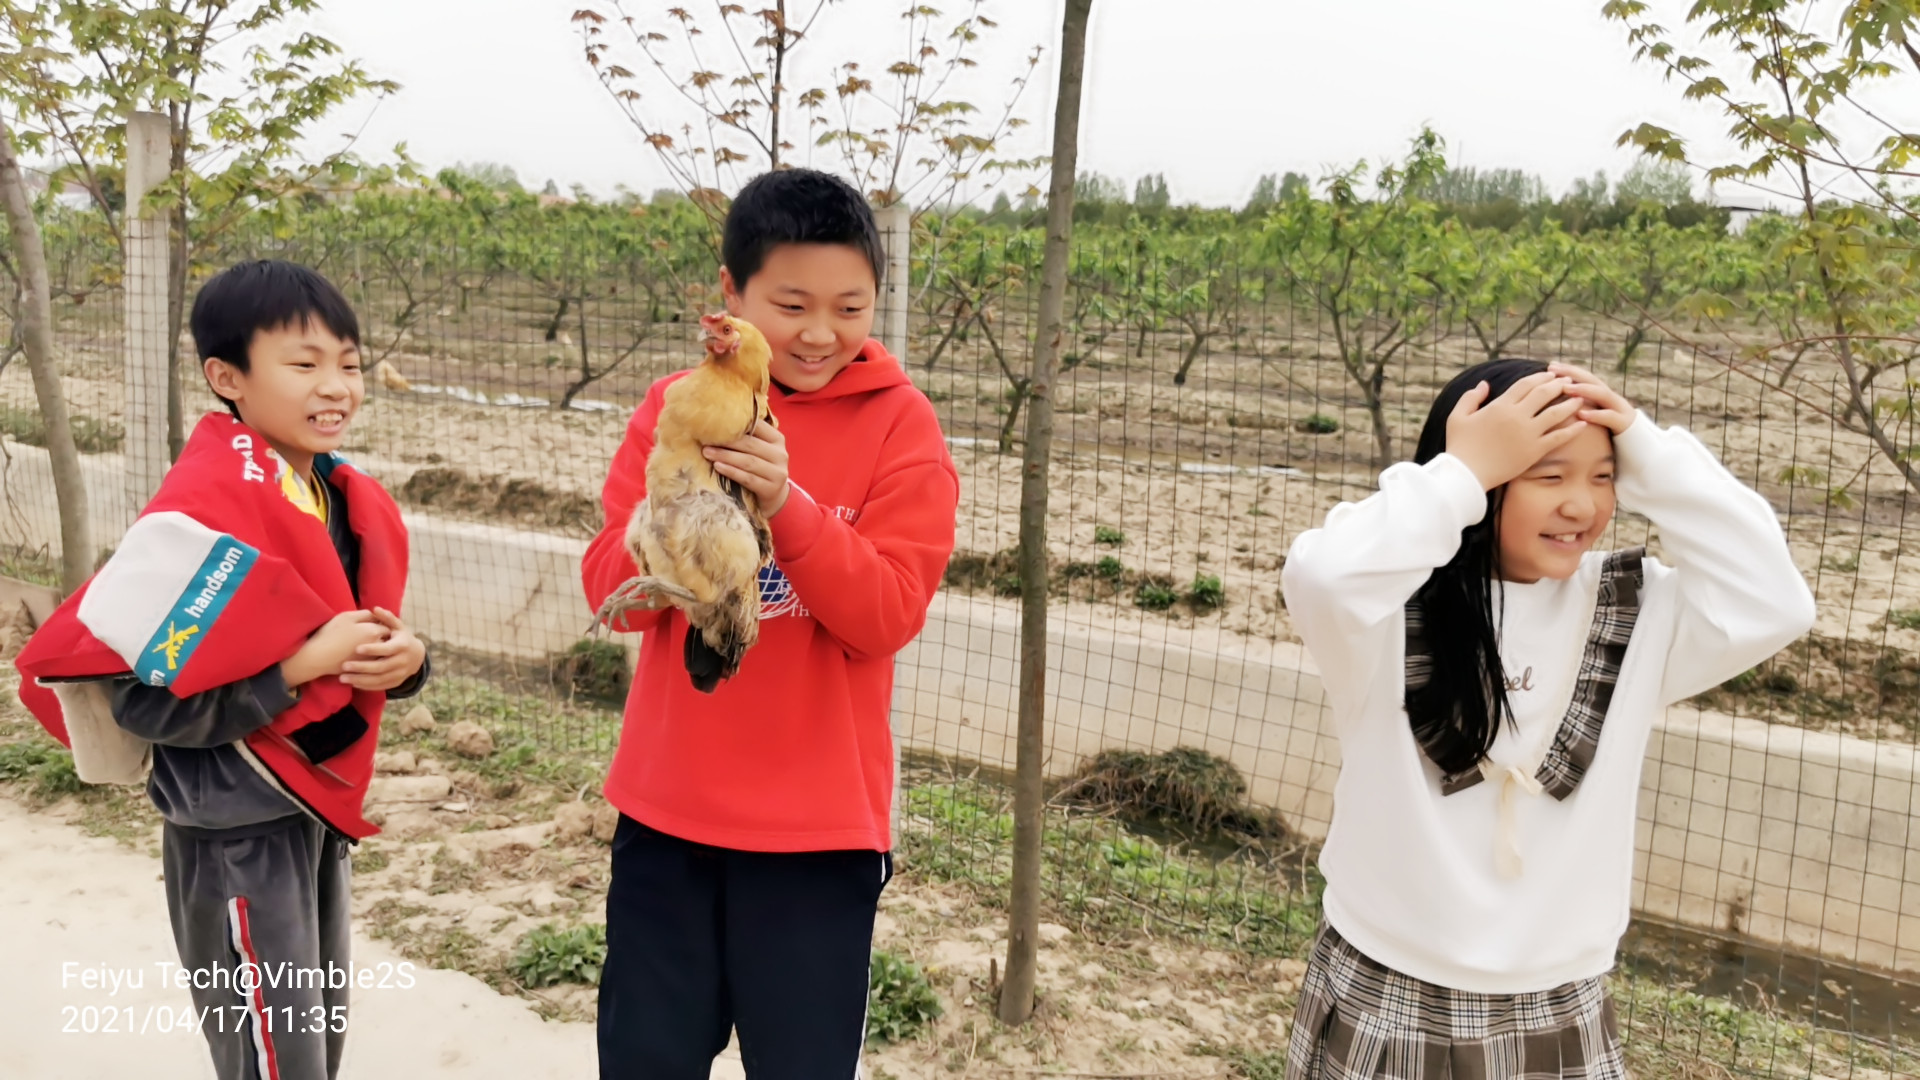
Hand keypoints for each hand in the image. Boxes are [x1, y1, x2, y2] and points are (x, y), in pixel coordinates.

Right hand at [282, 610, 385, 688]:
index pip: (386, 626)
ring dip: (378, 649)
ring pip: (381, 652)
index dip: (381, 624)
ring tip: (364, 645)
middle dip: (382, 636)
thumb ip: (364, 614)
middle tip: (369, 634)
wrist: (318, 657)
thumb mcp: (346, 617)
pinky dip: (371, 659)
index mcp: (373, 631)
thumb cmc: (330, 634)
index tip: (374, 623)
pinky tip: (360, 656)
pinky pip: (374, 662)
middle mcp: (376, 646)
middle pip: (386, 640)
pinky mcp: (365, 670)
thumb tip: (374, 615)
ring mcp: (372, 659)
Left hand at [340, 607, 426, 691]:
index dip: (373, 649)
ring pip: (379, 679)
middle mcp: (403, 661)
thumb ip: (387, 618)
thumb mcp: (398, 627)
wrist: (417, 656)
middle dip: (362, 667)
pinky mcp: (396, 682)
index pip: (387, 649)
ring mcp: (400, 674)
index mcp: (402, 646)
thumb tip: (375, 608)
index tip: (357, 649)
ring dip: (360, 680)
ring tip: (342, 678)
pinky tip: (353, 683)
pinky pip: (380, 686)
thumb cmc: (402, 638)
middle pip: (381, 667)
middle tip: (344, 666)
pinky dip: (366, 686)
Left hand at [703, 419, 789, 515]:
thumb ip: (747, 437)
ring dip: (726, 456)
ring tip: (707, 453)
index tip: (716, 422)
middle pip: (751, 444)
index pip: (758, 426)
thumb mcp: (759, 450)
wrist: (775, 497)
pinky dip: (731, 472)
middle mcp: (780, 454)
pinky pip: (748, 478)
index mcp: (777, 439)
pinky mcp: (771, 489)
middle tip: (706, 440)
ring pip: (749, 461)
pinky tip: (718, 467)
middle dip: (727, 441)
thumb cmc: (760, 468)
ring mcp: (778, 473)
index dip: (737, 423)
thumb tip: (718, 422)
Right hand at [1445, 371, 1587, 490]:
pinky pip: (1559, 437)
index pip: (1525, 384)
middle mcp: (1517, 416)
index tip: (1551, 375)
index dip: (1540, 377)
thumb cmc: (1459, 446)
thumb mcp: (1458, 417)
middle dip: (1559, 385)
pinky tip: (1582, 424)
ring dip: (1570, 403)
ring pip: (1556, 413)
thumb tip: (1484, 384)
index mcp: (1500, 405)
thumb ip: (1471, 397)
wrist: (1467, 474)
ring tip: (1581, 399)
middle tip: (1570, 383)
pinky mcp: (1534, 451)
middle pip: (1544, 394)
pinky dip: (1573, 429)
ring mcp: (1528, 434)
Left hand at [1548, 362, 1636, 435]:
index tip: (1550, 366)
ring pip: (1602, 394)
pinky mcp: (1625, 423)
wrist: (1640, 447)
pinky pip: (1611, 417)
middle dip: (1572, 373)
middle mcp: (1611, 398)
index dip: (1568, 371)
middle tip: (1553, 370)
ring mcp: (1620, 409)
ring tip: (1566, 388)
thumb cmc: (1609, 435)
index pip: (1584, 378)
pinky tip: (1582, 414)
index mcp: (1602, 396)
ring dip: (1584, 389)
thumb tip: (1555, 405)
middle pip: (1592, 380)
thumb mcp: (1594, 418)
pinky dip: (1596, 415)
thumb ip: (1580, 409)